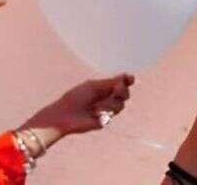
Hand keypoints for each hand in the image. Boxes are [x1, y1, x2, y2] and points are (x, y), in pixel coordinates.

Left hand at [19, 73, 134, 150]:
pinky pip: (111, 115)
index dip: (128, 81)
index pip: (121, 83)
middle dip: (123, 91)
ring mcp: (107, 110)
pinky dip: (104, 112)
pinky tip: (94, 113)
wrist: (65, 114)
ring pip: (121, 105)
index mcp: (105, 88)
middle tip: (116, 89)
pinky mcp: (104, 121)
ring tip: (98, 105)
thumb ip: (110, 82)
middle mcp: (108, 98)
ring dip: (111, 103)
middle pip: (125, 94)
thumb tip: (127, 76)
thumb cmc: (76, 97)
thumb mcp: (94, 86)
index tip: (130, 78)